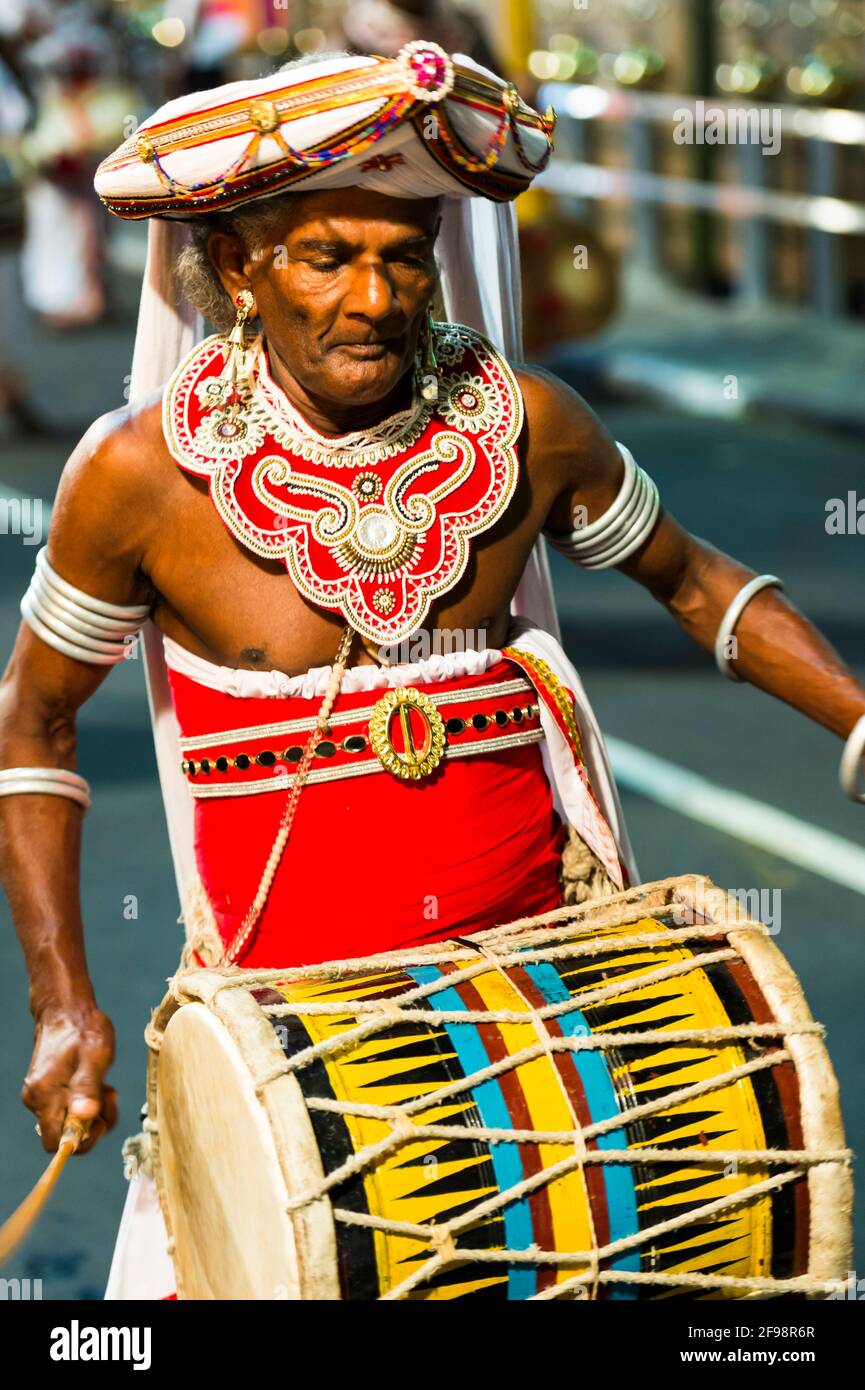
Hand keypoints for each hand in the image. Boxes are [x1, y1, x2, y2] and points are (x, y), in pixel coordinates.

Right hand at [22, 1003, 116, 1154]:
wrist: (66, 1010)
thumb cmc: (83, 1029)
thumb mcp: (95, 1056)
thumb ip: (88, 1088)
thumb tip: (84, 1116)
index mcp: (45, 1096)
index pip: (57, 1143)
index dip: (81, 1140)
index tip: (100, 1118)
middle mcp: (37, 1100)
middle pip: (65, 1135)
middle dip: (92, 1124)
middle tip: (108, 1096)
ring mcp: (40, 1096)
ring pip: (69, 1122)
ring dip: (92, 1111)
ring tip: (105, 1085)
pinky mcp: (47, 1090)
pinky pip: (68, 1108)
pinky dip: (86, 1101)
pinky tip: (96, 1082)